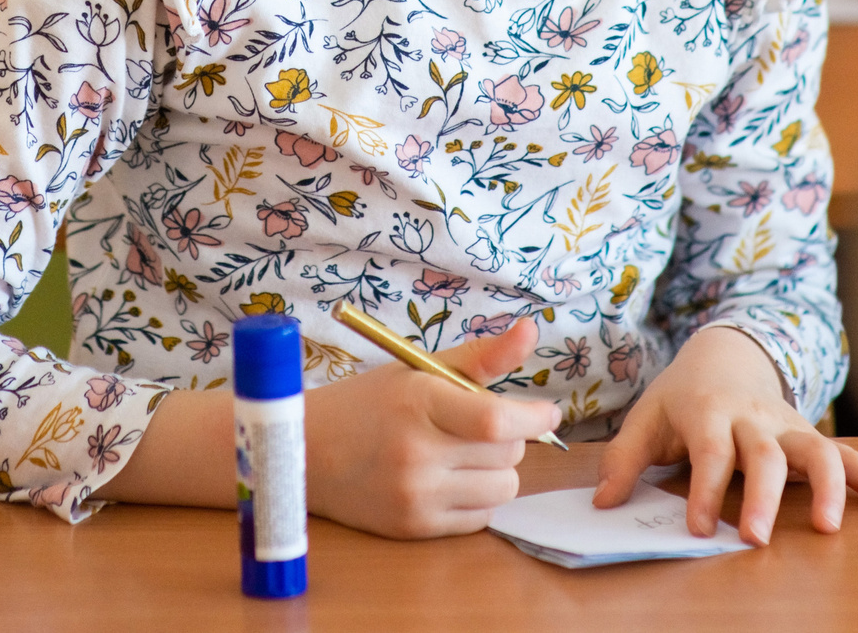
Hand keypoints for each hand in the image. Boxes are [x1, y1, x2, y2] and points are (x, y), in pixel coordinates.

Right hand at [301, 315, 560, 538]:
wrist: (309, 451)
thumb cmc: (369, 403)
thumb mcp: (418, 370)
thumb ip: (481, 356)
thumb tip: (533, 331)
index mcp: (419, 402)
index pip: (496, 419)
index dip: (534, 418)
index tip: (548, 413)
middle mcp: (417, 452)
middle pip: (507, 454)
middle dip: (509, 438)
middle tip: (480, 426)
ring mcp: (416, 494)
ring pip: (502, 488)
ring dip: (498, 470)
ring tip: (466, 454)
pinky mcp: (414, 527)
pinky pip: (481, 517)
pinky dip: (478, 497)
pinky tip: (450, 479)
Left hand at [595, 326, 857, 541]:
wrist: (724, 355)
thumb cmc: (682, 397)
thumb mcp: (646, 417)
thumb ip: (624, 459)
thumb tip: (603, 501)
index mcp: (709, 411)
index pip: (710, 450)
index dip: (706, 489)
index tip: (701, 528)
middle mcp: (753, 417)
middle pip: (764, 454)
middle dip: (762, 497)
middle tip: (755, 539)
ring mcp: (786, 424)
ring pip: (815, 449)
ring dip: (828, 487)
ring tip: (828, 527)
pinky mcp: (808, 434)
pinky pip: (844, 452)